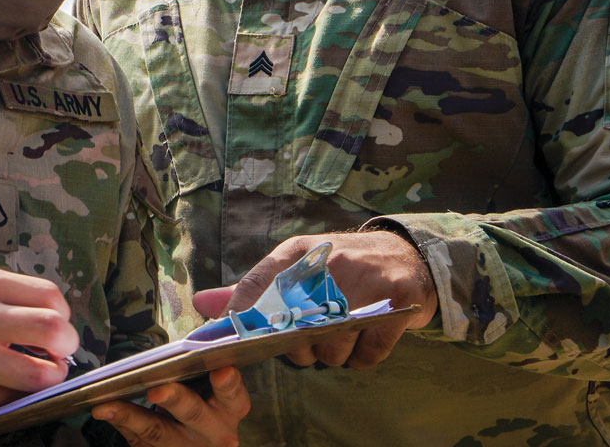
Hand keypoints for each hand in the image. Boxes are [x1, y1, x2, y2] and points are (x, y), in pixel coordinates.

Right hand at [0, 266, 78, 412]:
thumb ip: (10, 296)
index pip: (49, 297)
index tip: (58, 324)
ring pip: (39, 373)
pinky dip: (20, 393)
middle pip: (53, 329)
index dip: (64, 315)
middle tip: (61, 351)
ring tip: (42, 372)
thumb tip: (55, 319)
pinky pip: (12, 397)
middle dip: (68, 345)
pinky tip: (11, 383)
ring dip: (50, 376)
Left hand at [91, 366, 249, 445]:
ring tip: (106, 405)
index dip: (228, 384)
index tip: (221, 370)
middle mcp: (214, 432)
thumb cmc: (203, 400)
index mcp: (230, 408)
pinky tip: (102, 410)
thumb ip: (199, 370)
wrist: (199, 444)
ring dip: (131, 417)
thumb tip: (172, 351)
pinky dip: (120, 422)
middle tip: (156, 389)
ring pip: (158, 433)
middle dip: (175, 400)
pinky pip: (139, 441)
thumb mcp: (211, 388)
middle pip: (193, 414)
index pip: (234, 395)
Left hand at [192, 231, 436, 369]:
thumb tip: (202, 304)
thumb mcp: (298, 266)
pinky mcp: (396, 306)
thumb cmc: (343, 265)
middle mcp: (330, 264)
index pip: (257, 284)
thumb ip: (252, 289)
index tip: (234, 339)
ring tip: (341, 334)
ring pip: (330, 350)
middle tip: (310, 337)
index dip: (241, 316)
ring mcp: (366, 285)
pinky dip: (362, 357)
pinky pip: (365, 356)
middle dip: (297, 347)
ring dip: (333, 354)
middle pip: (293, 331)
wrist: (407, 255)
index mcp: (300, 252)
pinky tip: (364, 339)